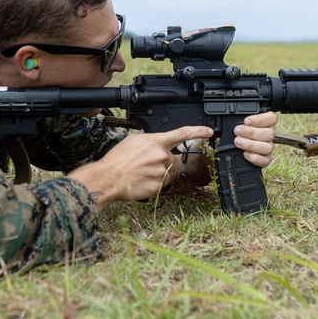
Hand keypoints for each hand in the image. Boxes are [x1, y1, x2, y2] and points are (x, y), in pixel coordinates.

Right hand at [68, 125, 213, 209]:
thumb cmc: (117, 159)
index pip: (182, 133)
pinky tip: (141, 182)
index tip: (209, 132)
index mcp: (156, 142)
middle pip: (174, 160)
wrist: (108, 178)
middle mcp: (161, 156)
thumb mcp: (133, 140)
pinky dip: (153, 184)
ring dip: (159, 174)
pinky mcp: (158, 187)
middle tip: (149, 166)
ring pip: (168, 174)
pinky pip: (161, 185)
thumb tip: (155, 140)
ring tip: (142, 174)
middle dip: (165, 163)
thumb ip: (149, 139)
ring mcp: (161, 172)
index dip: (198, 131)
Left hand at [233, 111, 277, 167]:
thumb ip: (241, 122)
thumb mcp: (240, 125)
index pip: (272, 118)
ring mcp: (268, 148)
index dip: (260, 119)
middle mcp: (269, 136)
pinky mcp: (265, 159)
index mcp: (266, 124)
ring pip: (267, 147)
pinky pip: (265, 160)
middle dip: (251, 132)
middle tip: (237, 131)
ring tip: (238, 142)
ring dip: (251, 145)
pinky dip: (255, 158)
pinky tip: (245, 154)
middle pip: (269, 133)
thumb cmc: (239, 134)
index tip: (246, 121)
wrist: (234, 150)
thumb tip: (237, 124)